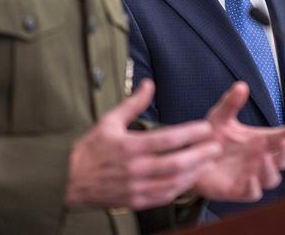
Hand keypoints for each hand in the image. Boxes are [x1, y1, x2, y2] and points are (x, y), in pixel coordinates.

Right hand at [65, 79, 220, 209]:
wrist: (68, 179)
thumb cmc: (90, 149)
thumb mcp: (109, 120)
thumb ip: (133, 103)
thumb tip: (149, 84)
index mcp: (129, 146)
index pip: (167, 138)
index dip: (190, 133)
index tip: (205, 128)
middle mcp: (135, 168)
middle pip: (175, 163)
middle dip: (200, 155)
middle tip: (216, 147)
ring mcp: (135, 187)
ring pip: (173, 182)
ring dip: (194, 173)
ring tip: (208, 163)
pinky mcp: (135, 201)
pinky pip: (163, 197)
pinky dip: (180, 189)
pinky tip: (190, 180)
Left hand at [193, 82, 284, 200]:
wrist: (191, 158)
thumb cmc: (211, 137)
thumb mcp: (220, 117)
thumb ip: (231, 103)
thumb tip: (241, 85)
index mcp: (260, 141)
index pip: (281, 137)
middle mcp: (260, 159)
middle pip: (284, 160)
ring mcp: (251, 175)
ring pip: (272, 178)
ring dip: (271, 170)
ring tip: (265, 158)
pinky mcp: (238, 190)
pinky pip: (252, 193)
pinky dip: (254, 187)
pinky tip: (251, 179)